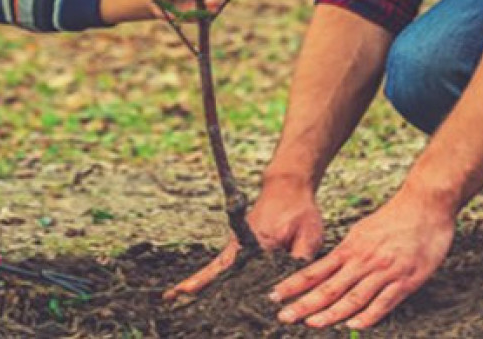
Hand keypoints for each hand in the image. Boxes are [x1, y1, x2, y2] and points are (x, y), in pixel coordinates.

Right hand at [164, 176, 323, 298]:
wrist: (287, 186)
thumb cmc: (300, 210)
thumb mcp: (309, 236)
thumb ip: (300, 261)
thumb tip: (291, 287)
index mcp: (257, 243)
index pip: (238, 269)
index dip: (218, 282)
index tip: (195, 290)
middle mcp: (242, 244)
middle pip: (217, 268)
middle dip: (197, 282)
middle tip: (173, 295)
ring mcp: (238, 244)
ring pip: (216, 267)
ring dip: (199, 280)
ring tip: (175, 295)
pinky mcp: (239, 245)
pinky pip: (222, 264)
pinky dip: (209, 275)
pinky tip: (197, 287)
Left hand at [270, 188, 454, 329]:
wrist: (425, 204)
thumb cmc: (395, 217)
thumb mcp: (363, 231)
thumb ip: (348, 251)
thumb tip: (329, 265)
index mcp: (350, 248)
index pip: (316, 270)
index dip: (294, 284)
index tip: (275, 295)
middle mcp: (363, 260)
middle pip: (328, 287)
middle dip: (304, 304)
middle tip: (284, 316)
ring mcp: (384, 271)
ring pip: (353, 297)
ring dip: (331, 313)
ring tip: (311, 324)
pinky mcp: (406, 280)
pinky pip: (384, 302)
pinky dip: (368, 315)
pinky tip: (354, 325)